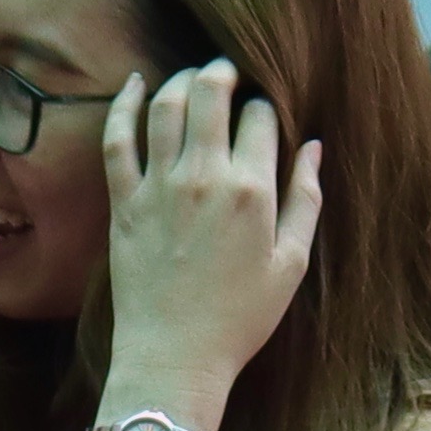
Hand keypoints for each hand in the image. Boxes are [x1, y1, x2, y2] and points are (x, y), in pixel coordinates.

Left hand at [98, 58, 322, 402]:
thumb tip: (313, 146)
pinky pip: (118, 140)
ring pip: (166, 106)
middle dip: (223, 73)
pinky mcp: (123, 203)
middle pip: (212, 93)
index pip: (259, 117)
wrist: (174, 357)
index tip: (261, 119)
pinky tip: (134, 83)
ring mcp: (159, 188)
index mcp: (252, 191)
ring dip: (181, 79)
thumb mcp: (292, 262)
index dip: (264, 108)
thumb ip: (306, 199)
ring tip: (193, 77)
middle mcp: (204, 178)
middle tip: (228, 74)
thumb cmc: (240, 317)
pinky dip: (124, 104)